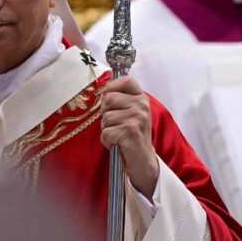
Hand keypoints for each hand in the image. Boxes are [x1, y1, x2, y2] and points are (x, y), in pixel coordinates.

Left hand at [100, 76, 159, 200]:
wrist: (143, 160)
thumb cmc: (131, 134)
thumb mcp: (130, 112)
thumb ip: (120, 99)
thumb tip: (98, 88)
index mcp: (142, 98)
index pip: (125, 80)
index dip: (112, 88)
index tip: (110, 101)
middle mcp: (141, 106)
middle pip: (108, 99)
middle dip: (105, 114)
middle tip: (115, 125)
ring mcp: (137, 118)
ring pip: (105, 118)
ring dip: (106, 129)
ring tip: (118, 136)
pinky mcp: (130, 132)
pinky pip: (105, 132)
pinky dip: (107, 141)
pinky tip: (117, 144)